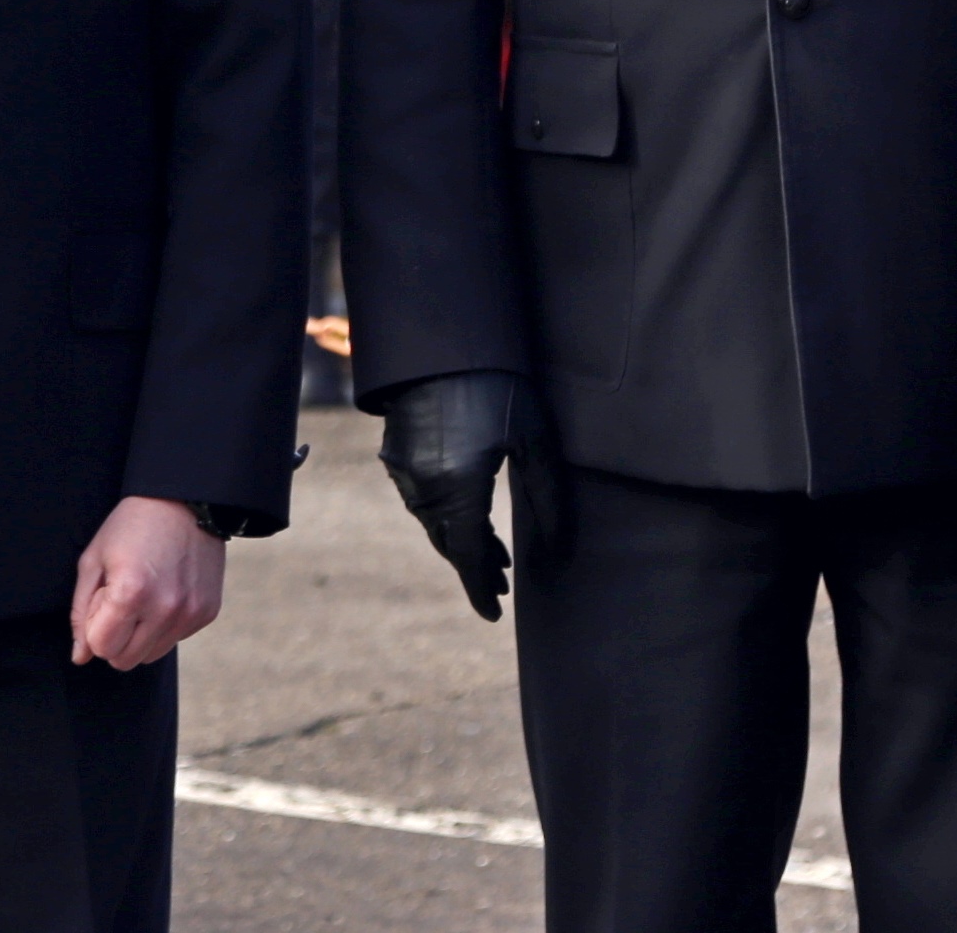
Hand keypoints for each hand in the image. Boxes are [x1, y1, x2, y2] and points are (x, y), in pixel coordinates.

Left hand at [70, 495, 224, 668]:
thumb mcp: (94, 559)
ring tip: (144, 594)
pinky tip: (166, 590)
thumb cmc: (131, 526)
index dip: (95, 625)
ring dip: (140, 635)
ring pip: (150, 656)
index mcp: (131, 593)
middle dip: (115, 637)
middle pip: (125, 660)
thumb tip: (81, 657)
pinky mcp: (207, 613)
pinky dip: (164, 624)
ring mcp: (190, 613)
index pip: (102, 648)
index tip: (105, 597)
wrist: (186, 500)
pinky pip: (175, 639)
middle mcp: (165, 609)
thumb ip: (81, 612)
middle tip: (121, 599)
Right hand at [378, 370, 566, 619]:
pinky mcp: (398, 453)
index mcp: (458, 490)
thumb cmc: (496, 386)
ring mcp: (405, 471)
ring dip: (463, 539)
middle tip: (502, 581)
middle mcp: (425, 488)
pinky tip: (467, 510)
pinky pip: (422, 499)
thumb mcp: (533, 440)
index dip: (482, 589)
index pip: (470, 558)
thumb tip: (559, 547)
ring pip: (434, 523)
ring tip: (494, 551)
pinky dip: (446, 514)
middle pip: (451, 544)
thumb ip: (547, 498)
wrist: (440, 342)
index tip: (495, 614)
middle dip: (476, 566)